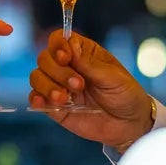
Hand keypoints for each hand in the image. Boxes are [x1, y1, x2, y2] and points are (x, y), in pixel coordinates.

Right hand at [28, 32, 152, 146]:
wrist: (130, 125)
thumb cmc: (126, 95)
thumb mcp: (113, 77)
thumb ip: (90, 64)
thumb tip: (69, 47)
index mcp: (83, 53)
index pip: (59, 39)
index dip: (58, 46)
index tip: (66, 58)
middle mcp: (68, 67)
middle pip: (45, 58)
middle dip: (58, 72)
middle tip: (79, 85)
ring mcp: (59, 87)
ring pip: (37, 77)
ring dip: (47, 86)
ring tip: (65, 99)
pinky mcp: (54, 107)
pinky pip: (35, 99)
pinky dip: (36, 99)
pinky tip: (44, 103)